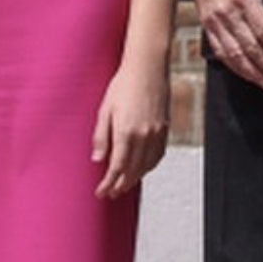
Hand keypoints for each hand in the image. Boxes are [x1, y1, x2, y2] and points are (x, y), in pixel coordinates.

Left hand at [91, 56, 168, 198]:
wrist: (147, 68)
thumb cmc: (123, 84)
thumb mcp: (104, 108)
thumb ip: (101, 136)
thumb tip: (98, 159)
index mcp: (126, 132)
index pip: (117, 168)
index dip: (108, 183)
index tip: (101, 192)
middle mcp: (143, 136)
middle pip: (132, 172)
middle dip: (121, 185)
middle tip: (111, 193)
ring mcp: (156, 134)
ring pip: (146, 167)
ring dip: (135, 179)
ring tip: (124, 184)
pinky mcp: (165, 130)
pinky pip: (157, 156)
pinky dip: (149, 167)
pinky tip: (142, 168)